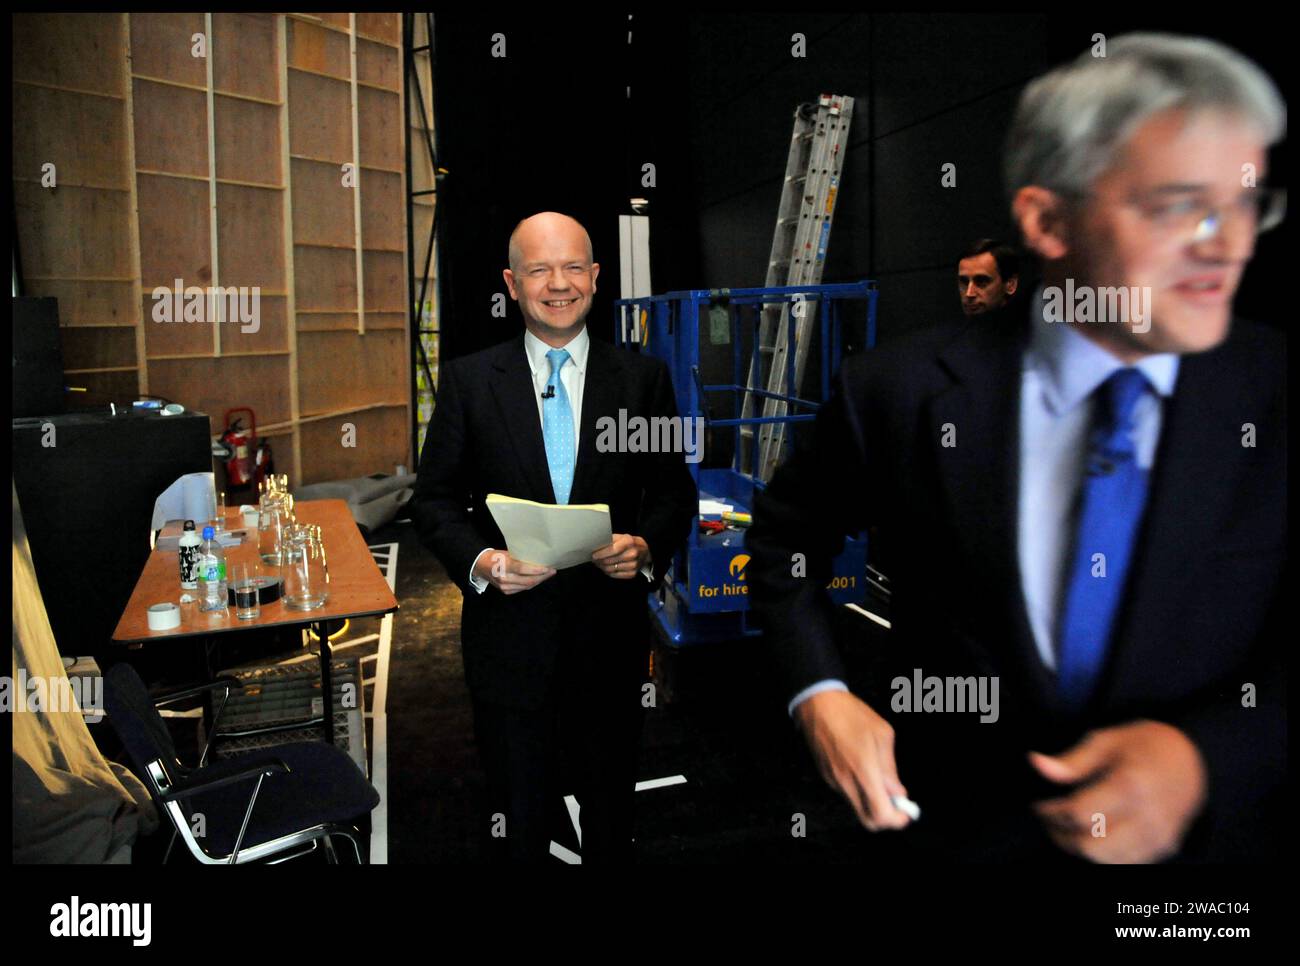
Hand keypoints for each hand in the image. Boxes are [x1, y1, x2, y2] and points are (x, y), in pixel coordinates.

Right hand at [473, 549, 554, 594]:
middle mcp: (504, 579)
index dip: (537, 569)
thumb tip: (538, 557)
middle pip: (528, 580)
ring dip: (539, 581)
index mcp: (503, 566)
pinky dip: (531, 584)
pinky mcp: (506, 591)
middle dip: (542, 576)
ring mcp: (505, 587)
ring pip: (526, 586)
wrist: (481, 566)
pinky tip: (538, 579)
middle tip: (552, 571)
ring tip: (548, 575)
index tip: (548, 567)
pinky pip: (522, 589)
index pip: (523, 569)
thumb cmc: (495, 556)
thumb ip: (520, 557)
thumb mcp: (507, 553)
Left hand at [591, 533, 650, 579]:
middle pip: (610, 560)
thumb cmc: (629, 543)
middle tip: (594, 559)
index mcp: (629, 542)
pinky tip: (606, 567)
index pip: (613, 550)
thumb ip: (609, 540)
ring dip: (602, 566)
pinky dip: (608, 572)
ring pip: (610, 569)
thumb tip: (594, 546)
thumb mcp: (621, 537)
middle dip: (599, 560)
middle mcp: (632, 554)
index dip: (601, 553)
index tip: (593, 555)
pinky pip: (615, 575)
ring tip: (599, 563)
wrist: (645, 551)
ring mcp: (633, 565)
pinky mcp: (632, 574)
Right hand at [795, 690, 913, 830]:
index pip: (881, 815)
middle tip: (896, 803)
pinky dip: (859, 791)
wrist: (817, 703)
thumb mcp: (882, 734)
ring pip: (857, 807)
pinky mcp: (826, 776)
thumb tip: (898, 791)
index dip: (897, 819)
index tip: (906, 811)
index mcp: (864, 771)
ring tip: (880, 780)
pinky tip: (862, 769)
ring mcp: (834, 781)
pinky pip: (847, 793)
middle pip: (868, 820)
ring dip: (872, 802)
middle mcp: (847, 782)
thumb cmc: (851, 713)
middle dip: (885, 818)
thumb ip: (890, 768)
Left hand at [1029, 720, 1207, 862]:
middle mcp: (1148, 817)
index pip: (1080, 814)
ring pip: (1106, 860)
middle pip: (1091, 846)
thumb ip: (1072, 760)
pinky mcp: (1164, 848)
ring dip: (1079, 848)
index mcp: (1131, 785)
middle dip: (1062, 835)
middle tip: (1050, 819)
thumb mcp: (1107, 740)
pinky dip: (1102, 855)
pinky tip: (1092, 835)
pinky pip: (1125, 863)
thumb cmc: (1146, 745)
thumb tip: (1037, 764)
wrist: (1195, 759)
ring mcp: (1159, 837)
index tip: (1039, 805)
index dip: (1051, 813)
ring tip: (1067, 828)